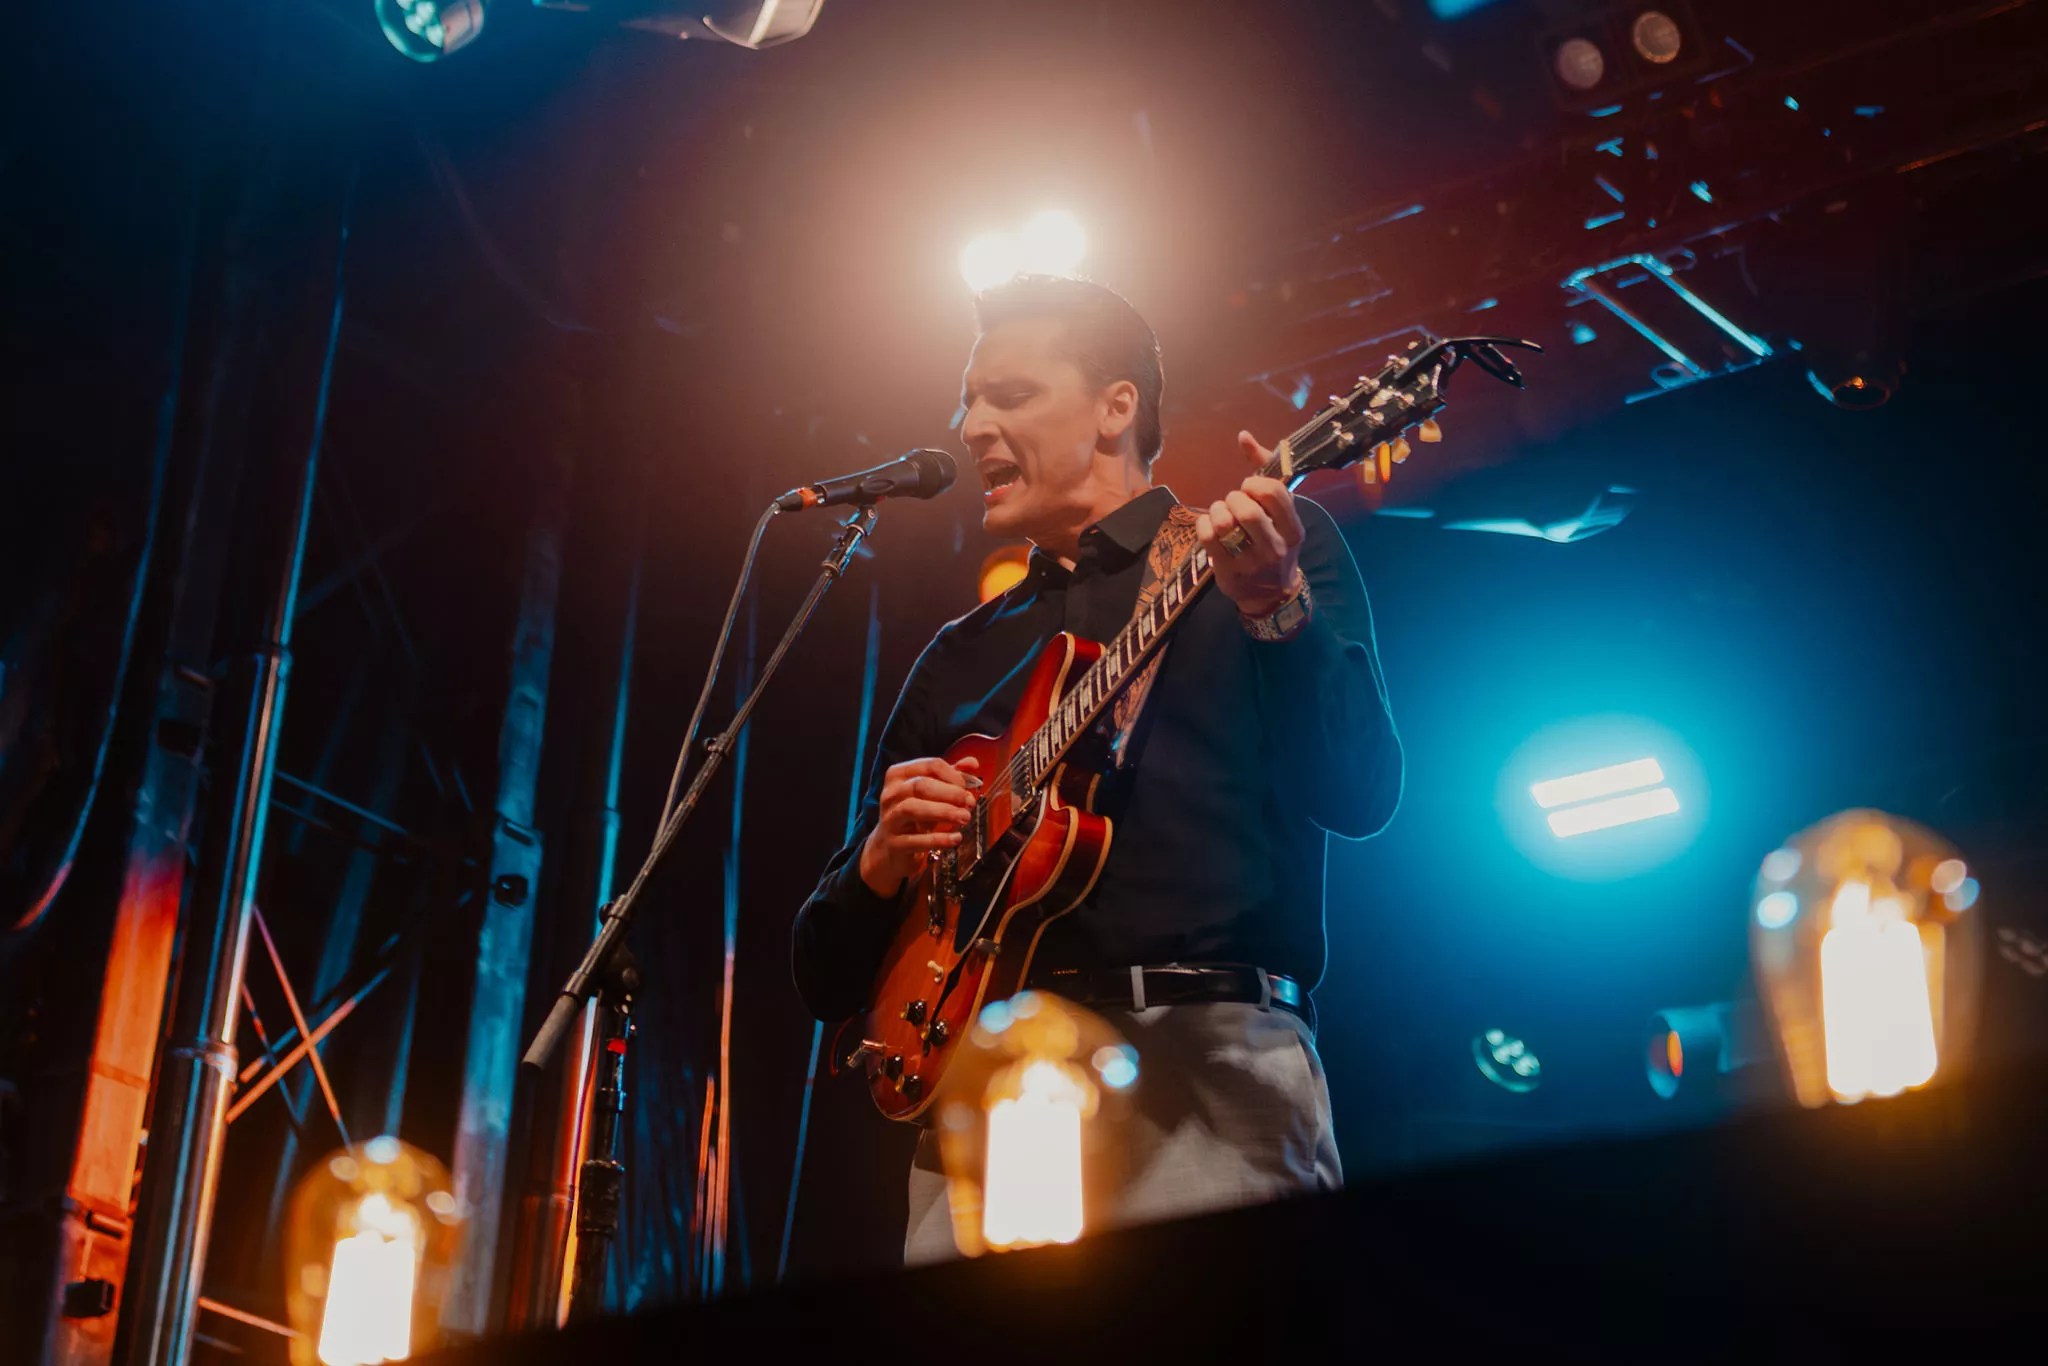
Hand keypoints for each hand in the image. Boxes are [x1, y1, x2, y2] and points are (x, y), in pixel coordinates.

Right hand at [858, 755, 980, 895]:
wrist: (890, 848)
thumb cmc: (913, 816)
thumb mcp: (931, 794)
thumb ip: (950, 776)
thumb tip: (972, 763)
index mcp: (899, 775)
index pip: (930, 765)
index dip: (953, 775)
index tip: (967, 787)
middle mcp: (891, 795)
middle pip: (921, 785)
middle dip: (951, 793)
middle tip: (969, 802)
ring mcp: (890, 819)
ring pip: (913, 808)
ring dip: (944, 811)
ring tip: (964, 817)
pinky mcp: (894, 843)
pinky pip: (916, 840)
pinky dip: (939, 839)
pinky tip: (955, 838)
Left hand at [1196, 431, 1305, 617]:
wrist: (1271, 596)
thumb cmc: (1275, 544)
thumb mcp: (1282, 515)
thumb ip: (1266, 473)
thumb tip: (1243, 436)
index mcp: (1293, 530)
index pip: (1274, 493)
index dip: (1255, 484)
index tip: (1250, 490)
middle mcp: (1275, 547)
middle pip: (1247, 509)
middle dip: (1234, 498)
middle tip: (1233, 502)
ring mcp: (1250, 563)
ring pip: (1225, 523)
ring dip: (1217, 509)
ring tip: (1220, 513)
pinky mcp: (1227, 572)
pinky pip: (1207, 537)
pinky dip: (1203, 523)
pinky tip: (1209, 525)